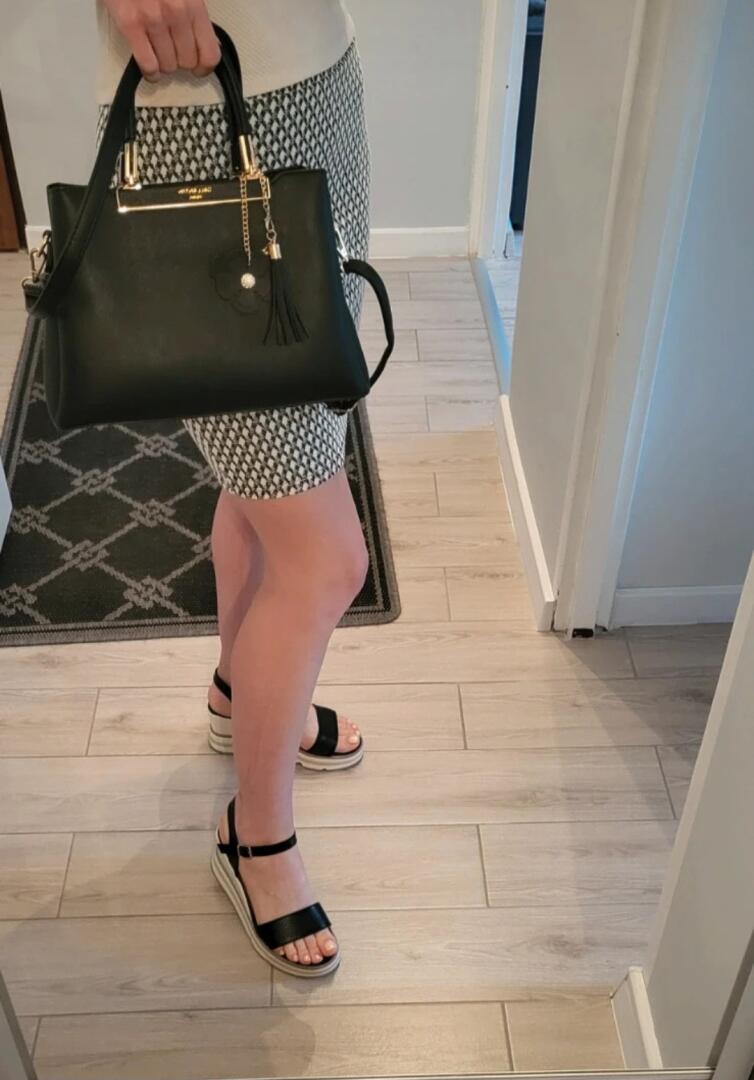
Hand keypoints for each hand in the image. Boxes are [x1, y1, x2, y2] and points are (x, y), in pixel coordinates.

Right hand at [102, 0, 220, 80]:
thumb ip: (196, 13)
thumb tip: (210, 44)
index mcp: (193, 3)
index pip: (210, 53)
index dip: (205, 67)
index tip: (199, 68)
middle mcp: (176, 12)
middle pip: (188, 62)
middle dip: (181, 61)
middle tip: (173, 53)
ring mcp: (153, 19)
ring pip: (168, 66)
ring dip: (164, 65)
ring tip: (159, 55)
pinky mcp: (130, 24)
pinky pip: (148, 64)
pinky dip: (150, 72)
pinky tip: (150, 69)